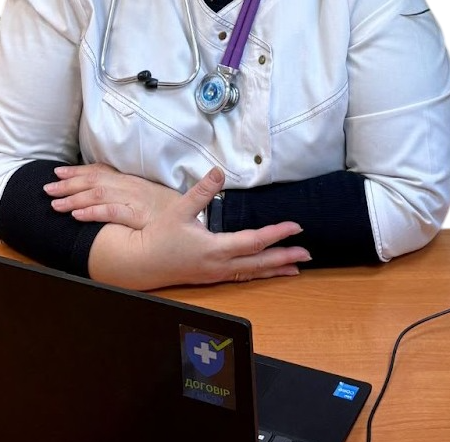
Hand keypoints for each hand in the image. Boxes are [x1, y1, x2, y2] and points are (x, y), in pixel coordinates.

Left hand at [44, 162, 180, 228]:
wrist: (194, 217)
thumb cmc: (172, 210)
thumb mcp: (151, 195)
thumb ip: (131, 191)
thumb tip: (111, 189)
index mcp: (132, 180)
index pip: (100, 171)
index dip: (78, 171)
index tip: (58, 172)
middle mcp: (131, 187)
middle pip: (94, 181)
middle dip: (68, 183)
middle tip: (47, 188)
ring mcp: (134, 200)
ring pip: (98, 194)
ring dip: (73, 198)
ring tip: (54, 203)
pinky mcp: (139, 215)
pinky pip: (112, 212)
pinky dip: (92, 212)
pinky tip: (76, 215)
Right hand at [85, 166, 311, 289]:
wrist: (142, 263)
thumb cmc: (160, 236)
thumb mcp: (179, 210)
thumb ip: (201, 191)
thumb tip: (218, 172)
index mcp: (214, 248)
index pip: (253, 242)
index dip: (276, 234)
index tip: (295, 227)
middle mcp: (220, 265)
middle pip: (259, 262)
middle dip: (285, 257)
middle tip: (308, 253)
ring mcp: (217, 275)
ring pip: (253, 273)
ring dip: (276, 268)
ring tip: (297, 267)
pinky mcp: (214, 277)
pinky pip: (243, 277)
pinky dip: (261, 273)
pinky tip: (270, 272)